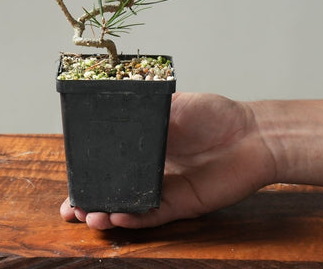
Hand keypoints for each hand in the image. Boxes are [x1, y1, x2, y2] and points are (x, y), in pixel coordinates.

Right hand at [60, 91, 276, 228]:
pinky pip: (155, 215)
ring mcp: (166, 188)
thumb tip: (113, 113)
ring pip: (130, 207)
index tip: (70, 179)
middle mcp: (152, 169)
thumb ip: (145, 112)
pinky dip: (136, 219)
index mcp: (146, 145)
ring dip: (108, 213)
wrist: (251, 134)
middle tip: (71, 208)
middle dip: (91, 201)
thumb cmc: (215, 114)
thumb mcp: (173, 103)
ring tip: (90, 215)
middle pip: (115, 190)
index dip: (89, 171)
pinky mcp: (183, 204)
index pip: (111, 161)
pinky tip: (118, 217)